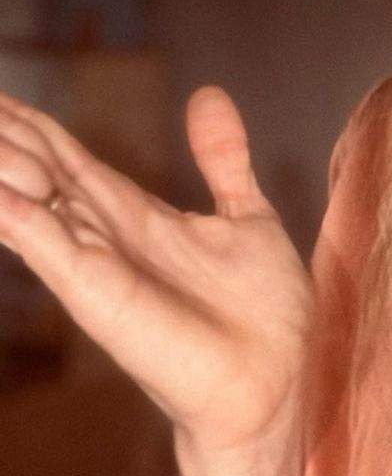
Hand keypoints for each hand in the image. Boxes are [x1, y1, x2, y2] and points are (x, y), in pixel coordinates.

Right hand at [0, 86, 313, 457]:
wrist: (280, 380)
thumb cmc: (266, 313)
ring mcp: (99, 267)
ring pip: (30, 207)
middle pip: (39, 176)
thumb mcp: (247, 215)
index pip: (72, 162)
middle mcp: (109, 240)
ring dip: (1, 171)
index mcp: (139, 219)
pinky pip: (49, 248)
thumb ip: (222, 160)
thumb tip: (206, 95)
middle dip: (4, 139)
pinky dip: (17, 218)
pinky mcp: (100, 297)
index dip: (35, 129)